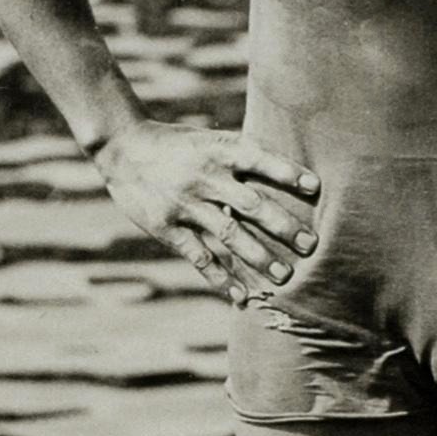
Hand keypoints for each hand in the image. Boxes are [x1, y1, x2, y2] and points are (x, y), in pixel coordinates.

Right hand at [91, 118, 318, 303]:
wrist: (121, 146)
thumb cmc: (176, 143)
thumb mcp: (208, 139)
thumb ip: (240, 156)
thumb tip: (287, 171)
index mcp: (217, 150)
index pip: (257, 159)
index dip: (285, 172)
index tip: (315, 186)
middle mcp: (204, 178)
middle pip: (249, 204)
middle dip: (282, 226)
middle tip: (310, 245)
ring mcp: (185, 204)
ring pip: (228, 234)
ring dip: (258, 257)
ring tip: (284, 276)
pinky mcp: (166, 227)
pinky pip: (198, 256)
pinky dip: (220, 277)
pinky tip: (240, 295)